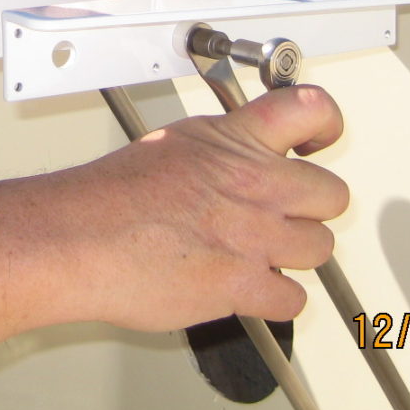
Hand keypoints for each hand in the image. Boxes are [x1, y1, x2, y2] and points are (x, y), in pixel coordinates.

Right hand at [37, 84, 346, 331]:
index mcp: (233, 140)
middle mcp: (252, 183)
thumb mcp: (171, 144)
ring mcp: (253, 235)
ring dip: (293, 256)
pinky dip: (274, 300)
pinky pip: (293, 300)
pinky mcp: (243, 285)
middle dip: (310, 208)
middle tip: (286, 213)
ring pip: (319, 248)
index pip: (309, 109)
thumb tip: (234, 159)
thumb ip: (217, 150)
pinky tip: (249, 288)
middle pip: (331, 194)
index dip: (327, 123)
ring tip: (260, 253)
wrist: (78, 238)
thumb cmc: (108, 197)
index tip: (321, 138)